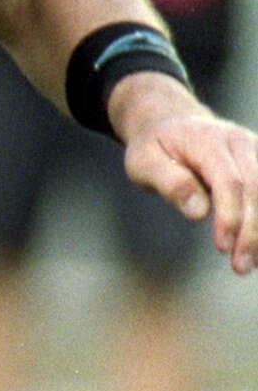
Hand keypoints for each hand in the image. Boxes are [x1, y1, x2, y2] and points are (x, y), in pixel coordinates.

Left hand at [119, 81, 257, 275]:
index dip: (230, 216)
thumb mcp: (144, 162)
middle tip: (241, 266)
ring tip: (252, 263)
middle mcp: (239, 142)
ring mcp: (255, 150)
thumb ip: (170, 183)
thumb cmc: (155, 148)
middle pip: (256, 188)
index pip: (228, 182)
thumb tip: (199, 212)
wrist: (171, 124)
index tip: (222, 248)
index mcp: (208, 140)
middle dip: (252, 231)